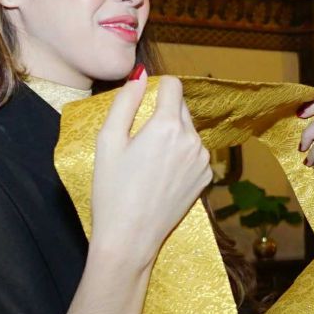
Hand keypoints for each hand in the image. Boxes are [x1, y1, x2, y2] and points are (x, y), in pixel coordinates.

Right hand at [91, 75, 211, 266]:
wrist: (130, 237)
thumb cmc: (112, 190)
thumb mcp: (108, 140)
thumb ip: (125, 101)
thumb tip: (140, 75)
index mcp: (167, 125)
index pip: (173, 85)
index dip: (156, 88)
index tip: (142, 103)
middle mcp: (192, 139)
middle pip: (181, 107)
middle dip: (162, 113)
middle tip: (139, 139)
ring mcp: (203, 160)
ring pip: (189, 130)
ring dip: (173, 135)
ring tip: (149, 161)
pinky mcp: (206, 178)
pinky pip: (194, 152)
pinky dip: (181, 155)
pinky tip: (161, 174)